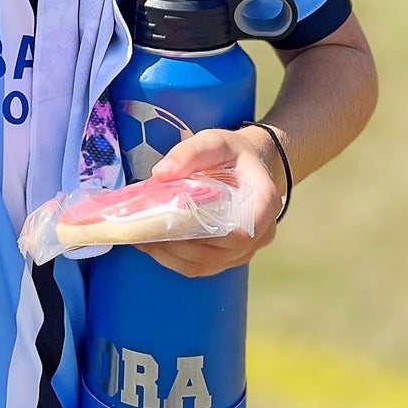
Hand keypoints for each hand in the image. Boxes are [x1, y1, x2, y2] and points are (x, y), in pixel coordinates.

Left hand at [140, 126, 284, 276]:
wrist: (249, 166)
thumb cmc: (233, 153)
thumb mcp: (214, 142)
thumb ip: (190, 153)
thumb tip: (161, 173)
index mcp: (263, 202)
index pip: (243, 231)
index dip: (211, 236)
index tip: (178, 228)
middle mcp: (260, 232)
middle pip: (219, 252)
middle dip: (179, 245)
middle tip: (145, 231)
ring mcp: (246, 249)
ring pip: (207, 264)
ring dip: (172, 255)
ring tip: (143, 238)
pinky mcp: (230, 257)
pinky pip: (202, 266)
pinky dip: (175, 259)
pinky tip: (154, 244)